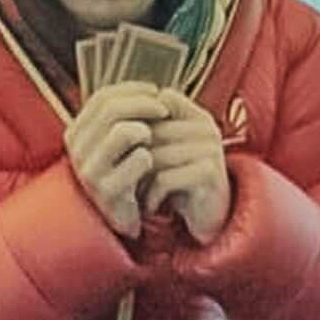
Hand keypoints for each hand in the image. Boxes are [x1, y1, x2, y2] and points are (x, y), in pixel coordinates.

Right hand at [64, 83, 170, 238]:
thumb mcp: (121, 142)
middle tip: (166, 111)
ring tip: (153, 139)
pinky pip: (139, 160)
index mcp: (78, 131)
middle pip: (113, 110)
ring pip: (123, 132)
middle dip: (145, 105)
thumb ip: (129, 116)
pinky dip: (151, 157)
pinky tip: (153, 164)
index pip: (103, 97)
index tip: (157, 92)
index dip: (133, 90)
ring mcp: (89, 170)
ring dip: (146, 130)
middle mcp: (77, 148)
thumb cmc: (126, 173)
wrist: (121, 217)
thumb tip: (159, 90)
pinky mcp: (108, 191)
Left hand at [140, 87, 231, 244]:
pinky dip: (151, 195)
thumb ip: (145, 127)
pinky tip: (151, 205)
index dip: (133, 127)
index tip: (129, 153)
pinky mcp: (209, 173)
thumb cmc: (178, 178)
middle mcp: (205, 128)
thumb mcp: (163, 148)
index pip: (153, 106)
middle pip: (150, 132)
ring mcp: (210, 150)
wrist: (209, 214)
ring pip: (155, 156)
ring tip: (137, 193)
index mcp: (194, 116)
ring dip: (139, 179)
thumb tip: (109, 117)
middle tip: (127, 179)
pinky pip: (165, 178)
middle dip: (132, 157)